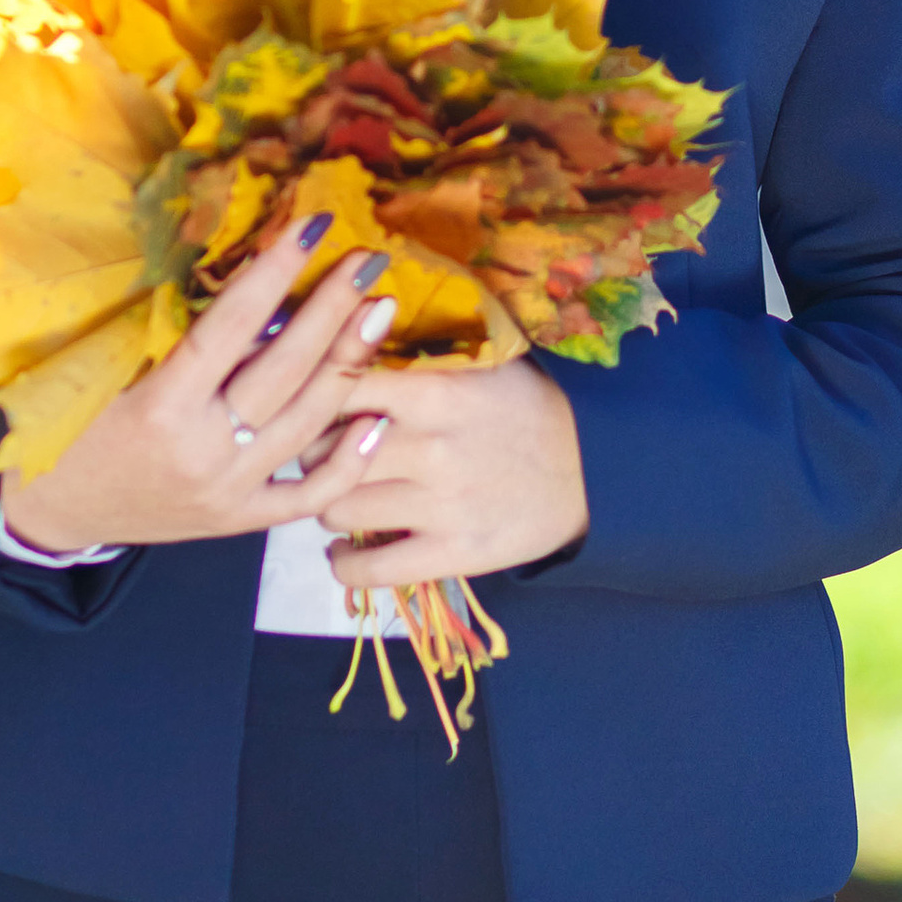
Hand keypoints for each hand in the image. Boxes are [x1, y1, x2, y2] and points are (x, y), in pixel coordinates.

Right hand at [0, 216, 400, 554]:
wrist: (52, 510)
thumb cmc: (66, 423)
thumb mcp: (100, 367)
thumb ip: (161, 326)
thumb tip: (235, 265)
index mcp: (159, 407)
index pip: (232, 326)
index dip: (275, 271)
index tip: (313, 225)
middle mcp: (202, 452)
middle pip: (285, 370)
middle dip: (332, 308)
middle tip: (369, 261)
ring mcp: (226, 492)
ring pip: (307, 423)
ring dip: (349, 364)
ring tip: (378, 313)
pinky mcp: (238, 521)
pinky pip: (307, 495)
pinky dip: (348, 459)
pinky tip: (378, 417)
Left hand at [325, 354, 586, 593]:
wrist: (596, 470)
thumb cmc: (528, 407)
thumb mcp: (481, 364)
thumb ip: (415, 354)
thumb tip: (345, 329)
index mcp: (436, 392)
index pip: (337, 385)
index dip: (309, 393)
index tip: (305, 400)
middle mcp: (431, 449)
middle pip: (323, 453)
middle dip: (310, 453)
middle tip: (316, 453)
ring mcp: (442, 508)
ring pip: (336, 510)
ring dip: (326, 504)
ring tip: (334, 497)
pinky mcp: (455, 556)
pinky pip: (372, 571)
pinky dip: (344, 564)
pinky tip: (344, 550)